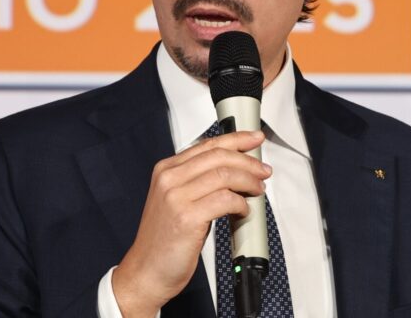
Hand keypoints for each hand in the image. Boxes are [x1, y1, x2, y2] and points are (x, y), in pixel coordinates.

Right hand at [112, 130, 270, 316]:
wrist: (147, 270)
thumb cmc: (164, 240)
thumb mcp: (176, 201)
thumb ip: (198, 181)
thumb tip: (234, 171)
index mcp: (166, 170)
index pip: (207, 145)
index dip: (236, 139)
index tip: (254, 139)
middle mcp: (169, 178)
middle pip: (218, 156)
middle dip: (247, 161)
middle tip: (263, 171)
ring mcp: (176, 197)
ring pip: (224, 175)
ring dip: (248, 182)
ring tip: (258, 190)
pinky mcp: (186, 217)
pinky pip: (225, 200)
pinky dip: (240, 203)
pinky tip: (243, 210)